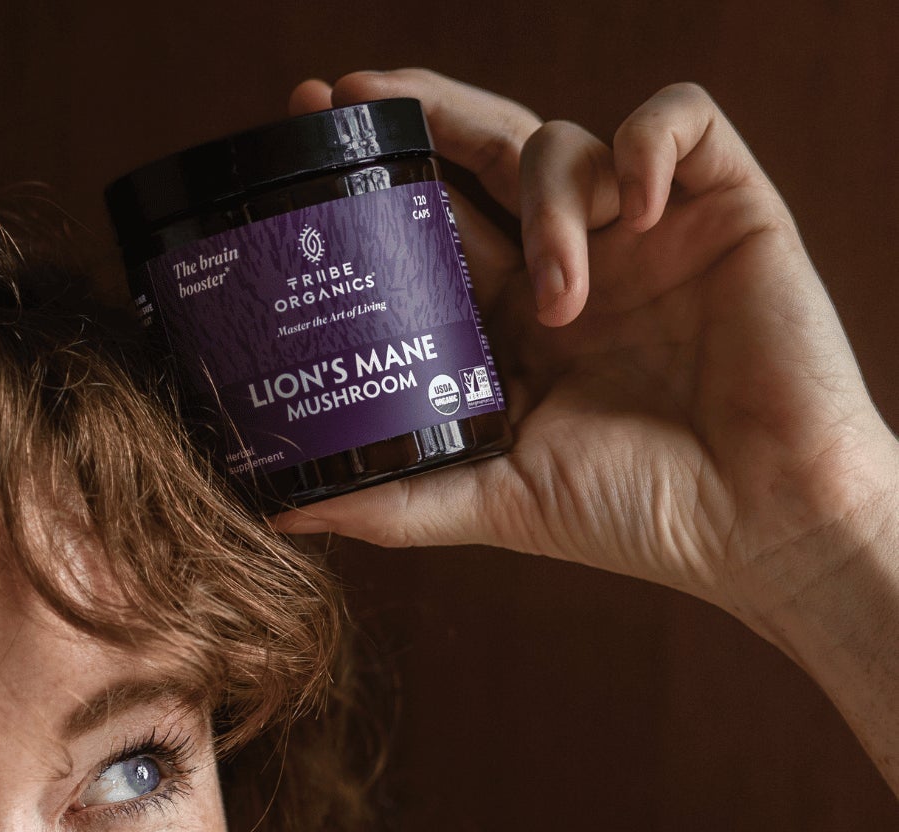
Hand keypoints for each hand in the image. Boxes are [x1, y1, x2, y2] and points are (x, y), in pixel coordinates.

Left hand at [273, 70, 898, 637]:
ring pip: (561, 140)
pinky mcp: (721, 206)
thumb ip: (395, 501)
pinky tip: (639, 212)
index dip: (373, 181)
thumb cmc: (634, 516)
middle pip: (478, 155)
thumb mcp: (496, 503)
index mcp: (508, 324)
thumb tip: (282, 513)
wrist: (760, 522)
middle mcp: (566, 265)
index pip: (429, 227)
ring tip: (561, 298)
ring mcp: (640, 234)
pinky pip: (676, 120)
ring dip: (548, 200)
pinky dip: (646, 145)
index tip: (305, 144)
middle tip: (345, 97)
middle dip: (413, 115)